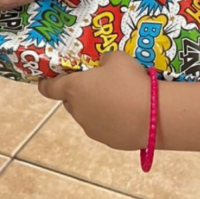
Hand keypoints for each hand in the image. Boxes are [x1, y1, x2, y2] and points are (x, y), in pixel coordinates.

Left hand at [37, 51, 153, 150]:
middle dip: (79, 93)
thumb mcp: (117, 58)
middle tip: (97, 84)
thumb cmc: (131, 81)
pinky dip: (109, 120)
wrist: (154, 115)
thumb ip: (103, 60)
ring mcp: (91, 128)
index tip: (46, 79)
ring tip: (117, 99)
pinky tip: (127, 113)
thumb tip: (102, 66)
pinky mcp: (106, 140)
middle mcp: (77, 110)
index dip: (45, 83)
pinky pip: (103, 126)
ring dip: (95, 107)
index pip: (48, 88)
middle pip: (70, 101)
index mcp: (74, 89)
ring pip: (86, 115)